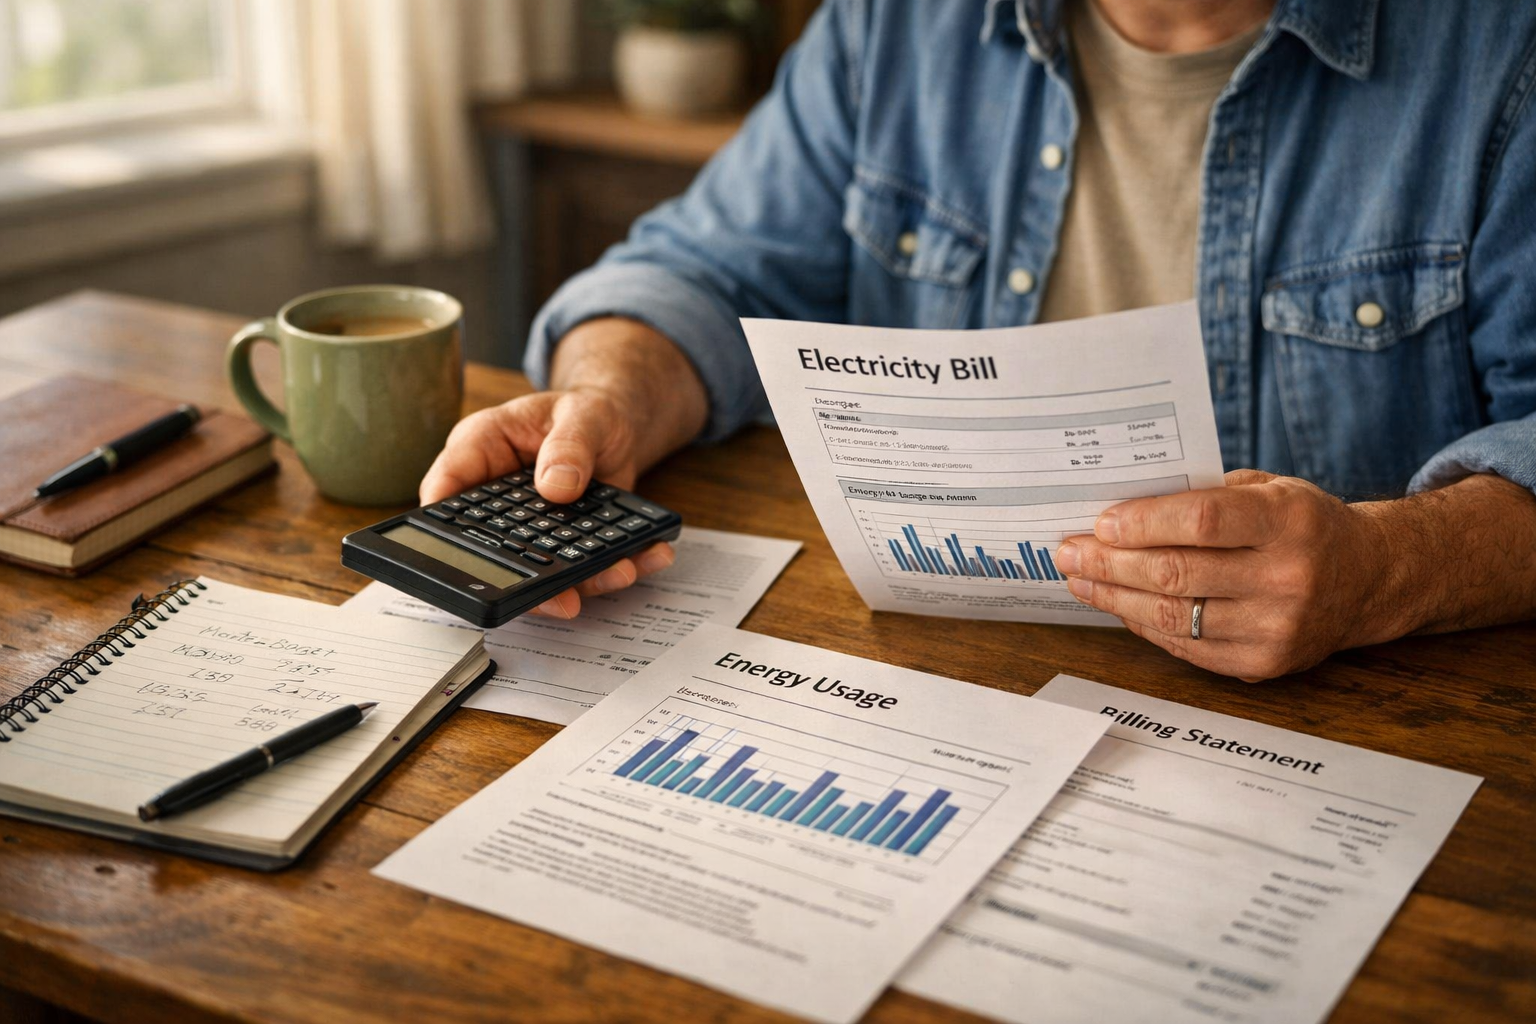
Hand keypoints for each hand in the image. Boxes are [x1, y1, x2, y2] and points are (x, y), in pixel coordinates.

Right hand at [419, 387, 675, 618]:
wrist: (619, 424)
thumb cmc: (585, 411)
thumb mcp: (582, 413)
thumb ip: (569, 444)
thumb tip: (557, 485)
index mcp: (481, 450)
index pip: (445, 490)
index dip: (442, 527)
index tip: (466, 557)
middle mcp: (498, 497)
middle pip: (492, 547)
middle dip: (528, 582)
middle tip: (562, 598)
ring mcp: (531, 526)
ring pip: (540, 569)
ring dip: (581, 581)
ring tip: (619, 572)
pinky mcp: (564, 543)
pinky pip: (582, 566)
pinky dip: (615, 567)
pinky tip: (645, 559)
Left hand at [1053, 470, 1397, 680]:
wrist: (1368, 579)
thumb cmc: (1303, 525)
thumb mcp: (1270, 490)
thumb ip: (1207, 495)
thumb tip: (1123, 506)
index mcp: (1289, 520)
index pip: (1201, 520)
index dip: (1143, 522)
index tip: (1100, 522)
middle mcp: (1288, 577)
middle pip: (1177, 573)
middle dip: (1111, 562)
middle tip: (1069, 551)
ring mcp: (1278, 627)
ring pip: (1174, 616)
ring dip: (1115, 597)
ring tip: (1081, 579)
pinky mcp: (1265, 664)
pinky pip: (1186, 647)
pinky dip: (1144, 625)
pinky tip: (1118, 605)